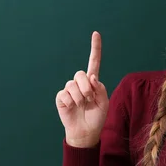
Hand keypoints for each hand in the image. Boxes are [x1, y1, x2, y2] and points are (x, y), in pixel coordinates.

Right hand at [56, 31, 108, 147]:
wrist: (86, 132)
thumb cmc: (96, 117)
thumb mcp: (104, 103)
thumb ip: (100, 88)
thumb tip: (91, 76)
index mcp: (93, 82)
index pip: (94, 61)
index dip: (95, 48)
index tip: (96, 33)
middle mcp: (80, 83)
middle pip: (80, 74)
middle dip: (86, 88)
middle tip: (89, 99)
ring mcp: (70, 89)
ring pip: (73, 85)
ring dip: (79, 97)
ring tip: (82, 106)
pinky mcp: (61, 97)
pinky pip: (65, 94)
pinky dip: (71, 102)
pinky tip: (72, 108)